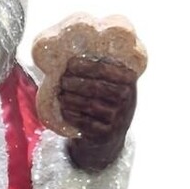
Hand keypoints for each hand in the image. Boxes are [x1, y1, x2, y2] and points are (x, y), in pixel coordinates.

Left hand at [59, 56, 136, 171]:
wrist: (110, 138)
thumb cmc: (107, 104)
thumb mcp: (113, 86)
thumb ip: (102, 70)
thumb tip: (72, 50)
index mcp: (129, 81)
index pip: (106, 70)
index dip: (86, 66)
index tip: (70, 63)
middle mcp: (127, 100)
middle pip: (95, 87)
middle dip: (74, 82)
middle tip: (61, 79)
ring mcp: (118, 119)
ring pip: (89, 105)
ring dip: (71, 98)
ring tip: (61, 94)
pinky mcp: (106, 134)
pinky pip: (85, 122)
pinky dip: (72, 115)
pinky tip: (64, 109)